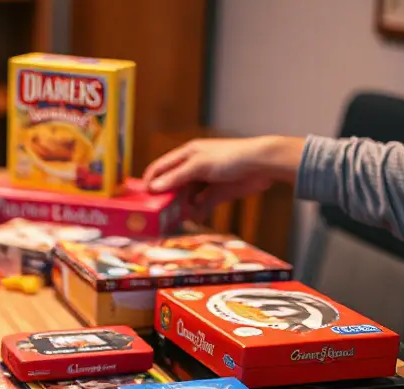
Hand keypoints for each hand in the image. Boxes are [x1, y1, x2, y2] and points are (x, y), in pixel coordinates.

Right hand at [142, 135, 305, 216]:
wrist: (261, 165)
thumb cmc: (231, 157)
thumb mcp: (199, 165)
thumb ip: (176, 177)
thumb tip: (154, 188)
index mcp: (186, 155)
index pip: (161, 167)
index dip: (150, 180)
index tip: (141, 197)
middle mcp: (193, 168)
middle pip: (172, 184)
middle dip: (164, 198)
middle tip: (156, 212)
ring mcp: (205, 182)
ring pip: (186, 197)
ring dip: (180, 207)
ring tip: (174, 218)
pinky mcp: (216, 194)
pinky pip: (201, 205)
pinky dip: (196, 212)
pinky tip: (194, 217)